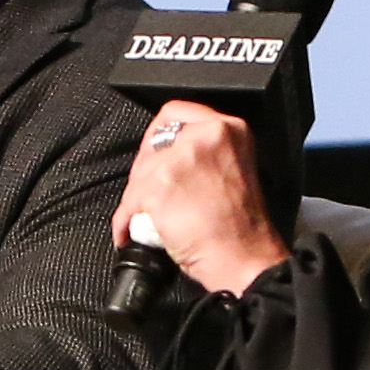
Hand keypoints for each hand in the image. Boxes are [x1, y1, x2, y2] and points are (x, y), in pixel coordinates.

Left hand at [113, 102, 281, 294]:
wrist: (244, 258)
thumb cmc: (243, 228)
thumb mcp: (235, 168)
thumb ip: (207, 153)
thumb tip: (171, 157)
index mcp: (228, 128)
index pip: (176, 112)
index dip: (159, 137)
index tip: (154, 156)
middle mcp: (206, 135)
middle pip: (153, 142)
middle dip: (145, 170)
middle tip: (147, 194)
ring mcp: (181, 158)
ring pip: (139, 173)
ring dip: (134, 198)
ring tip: (140, 218)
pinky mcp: (160, 185)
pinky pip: (129, 201)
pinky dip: (124, 221)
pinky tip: (130, 232)